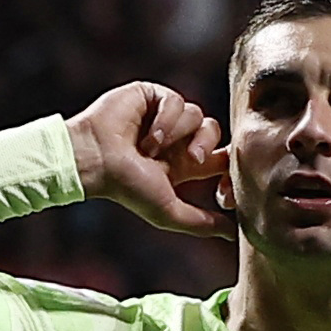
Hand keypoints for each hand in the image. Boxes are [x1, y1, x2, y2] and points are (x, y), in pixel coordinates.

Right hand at [67, 81, 234, 239]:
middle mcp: (176, 139)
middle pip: (213, 131)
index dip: (227, 161)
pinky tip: (147, 133)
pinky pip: (177, 101)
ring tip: (149, 148)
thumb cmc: (126, 188)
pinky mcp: (154, 95)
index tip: (224, 173)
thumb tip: (234, 234)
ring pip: (197, 114)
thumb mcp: (168, 211)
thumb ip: (201, 222)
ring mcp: (165, 116)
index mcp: (182, 164)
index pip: (219, 156)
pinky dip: (165, 119)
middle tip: (191, 159)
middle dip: (205, 145)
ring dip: (175, 134)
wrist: (97, 160)